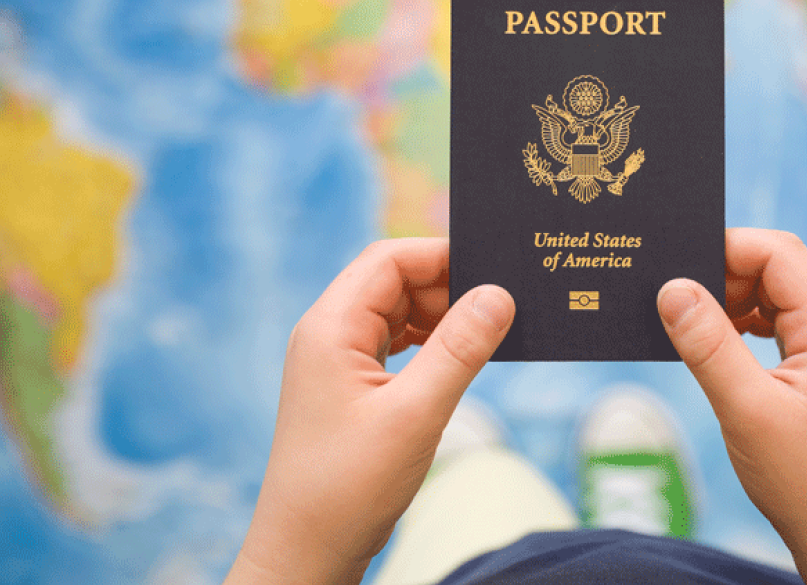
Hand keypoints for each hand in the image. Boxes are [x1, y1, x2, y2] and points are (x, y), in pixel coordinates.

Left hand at [226, 239, 513, 584]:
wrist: (305, 551)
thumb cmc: (347, 487)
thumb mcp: (415, 414)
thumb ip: (459, 350)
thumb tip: (498, 295)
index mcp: (330, 328)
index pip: (389, 260)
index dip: (441, 255)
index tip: (493, 267)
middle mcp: (328, 335)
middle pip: (394, 281)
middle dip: (448, 287)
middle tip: (501, 307)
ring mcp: (337, 361)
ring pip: (397, 313)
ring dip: (441, 318)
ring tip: (487, 336)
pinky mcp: (350, 388)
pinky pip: (396, 345)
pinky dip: (431, 345)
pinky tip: (459, 361)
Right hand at [657, 229, 806, 584]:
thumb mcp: (747, 411)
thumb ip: (708, 345)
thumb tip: (672, 289)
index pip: (776, 252)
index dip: (725, 249)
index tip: (676, 272)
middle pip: (776, 265)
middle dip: (723, 273)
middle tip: (676, 303)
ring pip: (775, 292)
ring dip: (731, 300)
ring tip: (692, 329)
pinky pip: (777, 322)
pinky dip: (742, 324)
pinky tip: (716, 348)